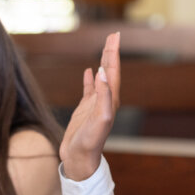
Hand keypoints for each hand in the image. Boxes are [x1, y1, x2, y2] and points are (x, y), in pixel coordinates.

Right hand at [60, 32, 120, 180]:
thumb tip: (104, 73)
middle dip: (110, 53)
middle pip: (110, 71)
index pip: (114, 71)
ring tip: (104, 48)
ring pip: (101, 78)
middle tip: (112, 35)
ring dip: (102, 62)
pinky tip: (88, 71)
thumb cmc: (90, 142)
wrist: (80, 159)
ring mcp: (95, 104)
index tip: (114, 36)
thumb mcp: (99, 119)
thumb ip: (103, 96)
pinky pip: (89, 89)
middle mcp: (106, 100)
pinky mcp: (85, 110)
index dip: (113, 53)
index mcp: (111, 100)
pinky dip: (89, 79)